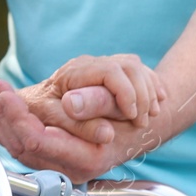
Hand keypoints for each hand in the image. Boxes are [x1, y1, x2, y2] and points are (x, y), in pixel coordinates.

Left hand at [0, 80, 153, 183]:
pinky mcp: (54, 159)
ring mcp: (62, 167)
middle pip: (24, 146)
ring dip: (1, 119)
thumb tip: (72, 104)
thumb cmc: (135, 115)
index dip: (18, 118)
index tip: (5, 95)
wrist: (143, 130)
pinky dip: (9, 125)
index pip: (39, 141)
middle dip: (4, 116)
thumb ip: (98, 103)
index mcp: (88, 158)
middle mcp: (72, 169)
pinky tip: (0, 106)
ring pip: (20, 148)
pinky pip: (24, 146)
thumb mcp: (122, 103)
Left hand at [50, 54, 166, 127]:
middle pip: (128, 66)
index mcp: (74, 72)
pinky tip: (156, 104)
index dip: (127, 93)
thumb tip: (104, 131)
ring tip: (147, 118)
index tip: (132, 116)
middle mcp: (89, 63)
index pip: (110, 71)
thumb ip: (76, 124)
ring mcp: (101, 65)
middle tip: (142, 122)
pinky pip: (139, 71)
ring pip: (136, 67)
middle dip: (142, 95)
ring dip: (148, 92)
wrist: (38, 104)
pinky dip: (151, 86)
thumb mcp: (55, 119)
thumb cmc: (45, 113)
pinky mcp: (112, 71)